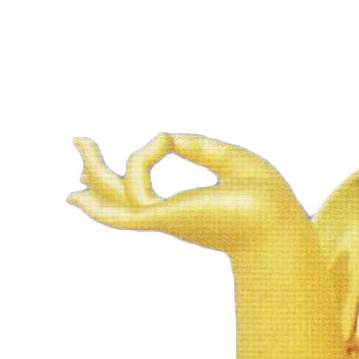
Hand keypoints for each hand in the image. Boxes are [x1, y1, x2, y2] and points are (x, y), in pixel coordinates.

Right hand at [68, 132, 304, 255]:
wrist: (281, 221)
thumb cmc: (268, 198)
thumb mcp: (228, 161)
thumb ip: (195, 147)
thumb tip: (164, 136)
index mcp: (186, 209)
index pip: (141, 198)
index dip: (118, 182)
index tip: (96, 168)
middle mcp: (171, 217)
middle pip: (119, 200)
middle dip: (94, 173)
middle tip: (76, 139)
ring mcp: (167, 219)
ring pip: (115, 199)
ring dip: (94, 169)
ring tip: (80, 140)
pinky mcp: (167, 218)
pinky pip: (135, 191)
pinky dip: (141, 162)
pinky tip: (160, 140)